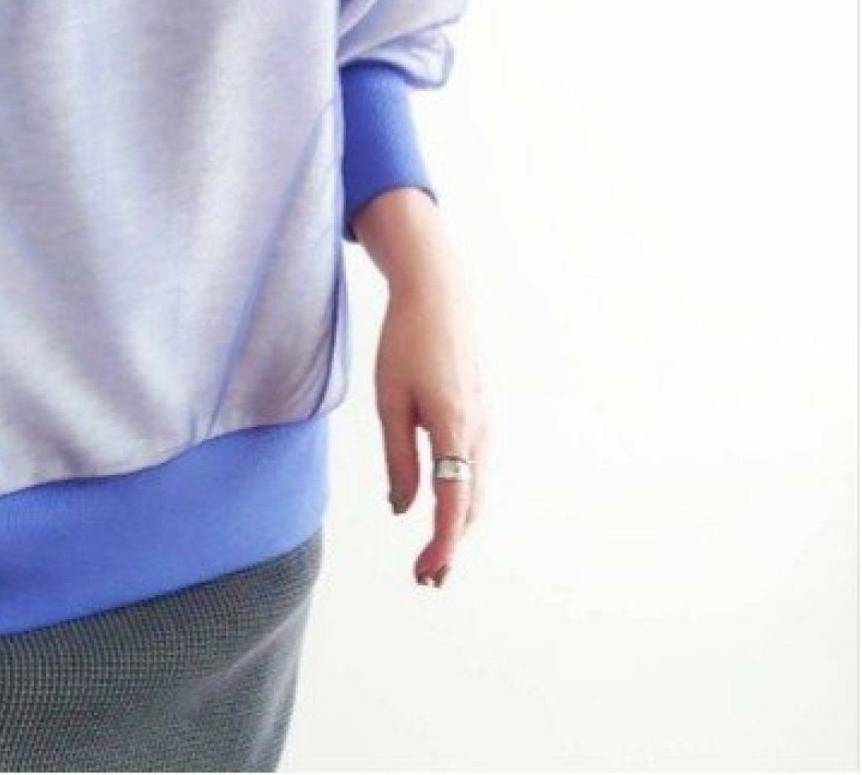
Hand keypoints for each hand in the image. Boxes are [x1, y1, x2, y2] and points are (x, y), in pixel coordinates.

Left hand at [375, 275, 487, 586]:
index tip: (425, 575)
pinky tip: (444, 504)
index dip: (441, 545)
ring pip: (475, 486)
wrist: (437, 294)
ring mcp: (482, 421)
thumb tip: (403, 509)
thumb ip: (398, 458)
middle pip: (470, 504)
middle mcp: (477, 431)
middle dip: (451, 544)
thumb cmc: (406, 343)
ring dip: (458, 523)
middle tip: (426, 578)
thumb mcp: (390, 401)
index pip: (453, 503)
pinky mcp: (478, 412)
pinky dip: (462, 495)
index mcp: (454, 428)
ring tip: (433, 553)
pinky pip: (473, 466)